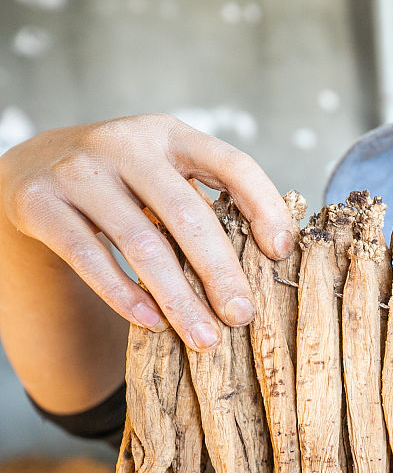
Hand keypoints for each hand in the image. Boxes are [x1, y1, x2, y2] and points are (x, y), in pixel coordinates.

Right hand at [0, 113, 292, 350]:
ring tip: (204, 338)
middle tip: (243, 317)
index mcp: (172, 135)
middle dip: (220, 272)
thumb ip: (208, 200)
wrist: (32, 168)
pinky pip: (88, 256)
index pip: (233, 165)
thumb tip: (274, 255)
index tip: (280, 253)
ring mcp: (78, 171)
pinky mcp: (38, 201)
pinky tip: (151, 323)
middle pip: (188, 214)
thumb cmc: (125, 182)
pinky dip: (123, 294)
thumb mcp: (166, 173)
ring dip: (178, 298)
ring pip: (141, 243)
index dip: (264, 207)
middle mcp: (125, 144)